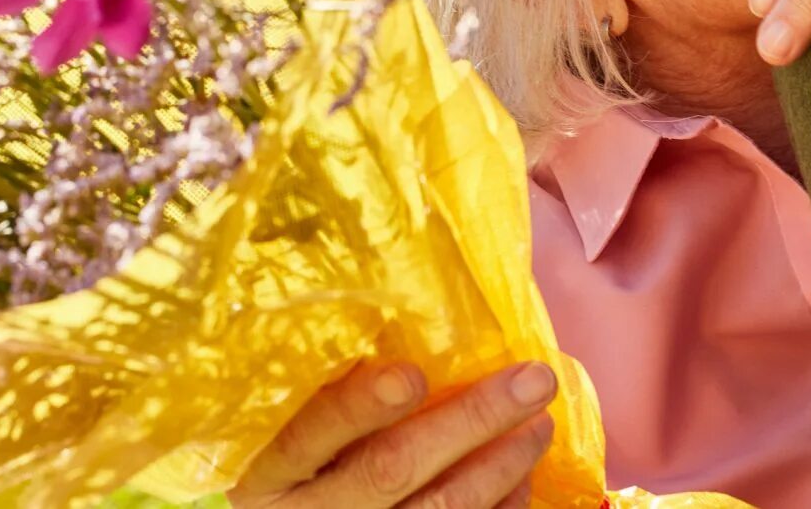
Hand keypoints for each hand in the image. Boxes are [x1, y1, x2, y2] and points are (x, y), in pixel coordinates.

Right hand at [230, 359, 557, 508]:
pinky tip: (523, 479)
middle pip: (389, 470)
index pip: (309, 433)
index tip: (412, 376)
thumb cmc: (296, 473)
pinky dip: (499, 508)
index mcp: (269, 470)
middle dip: (470, 421)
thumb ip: (326, 391)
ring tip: (541, 423)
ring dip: (501, 465)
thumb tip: (409, 321)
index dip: (360, 406)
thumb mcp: (284, 432)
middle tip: (533, 380)